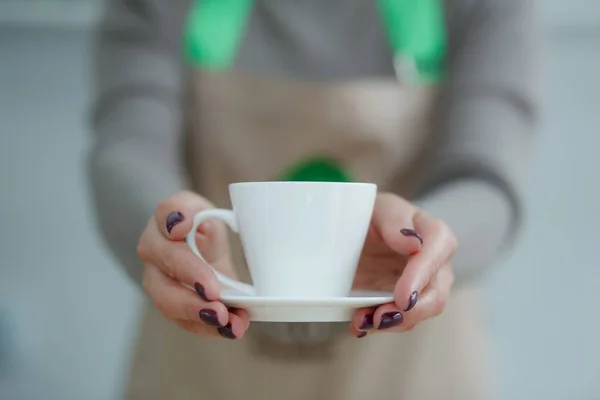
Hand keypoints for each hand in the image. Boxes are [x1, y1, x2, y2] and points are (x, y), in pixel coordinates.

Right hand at [137, 191, 249, 339]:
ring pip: (169, 303)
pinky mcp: (171, 303)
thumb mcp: (203, 208)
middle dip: (191, 293)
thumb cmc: (200, 223)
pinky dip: (209, 328)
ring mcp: (157, 280)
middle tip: (218, 305)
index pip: (165, 216)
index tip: (182, 229)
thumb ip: (194, 211)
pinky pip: (185, 320)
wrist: (196, 241)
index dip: (174, 224)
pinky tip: (230, 329)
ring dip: (200, 316)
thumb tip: (182, 223)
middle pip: (163, 273)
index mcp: (164, 219)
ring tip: (227, 323)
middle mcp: (153, 250)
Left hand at [349, 192, 456, 336]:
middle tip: (381, 318)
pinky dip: (376, 325)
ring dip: (391, 323)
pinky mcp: (400, 304)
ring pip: (417, 314)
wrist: (355, 229)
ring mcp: (419, 289)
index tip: (402, 297)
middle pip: (436, 296)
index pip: (437, 256)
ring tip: (362, 322)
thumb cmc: (374, 214)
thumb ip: (395, 222)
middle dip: (411, 312)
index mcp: (435, 236)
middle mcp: (434, 267)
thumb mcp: (380, 208)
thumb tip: (413, 244)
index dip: (420, 278)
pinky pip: (395, 321)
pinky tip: (358, 324)